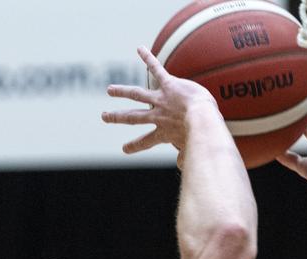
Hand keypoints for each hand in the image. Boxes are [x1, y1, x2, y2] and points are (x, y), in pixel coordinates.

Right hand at [101, 47, 221, 154]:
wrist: (202, 120)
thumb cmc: (202, 136)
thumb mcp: (193, 149)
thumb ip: (186, 156)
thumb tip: (183, 163)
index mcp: (164, 133)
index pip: (146, 141)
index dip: (134, 146)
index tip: (125, 149)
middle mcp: (158, 116)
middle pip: (133, 117)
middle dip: (117, 117)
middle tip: (104, 116)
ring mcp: (161, 100)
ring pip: (137, 95)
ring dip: (122, 91)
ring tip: (109, 90)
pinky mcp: (169, 85)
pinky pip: (156, 70)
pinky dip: (148, 59)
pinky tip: (139, 48)